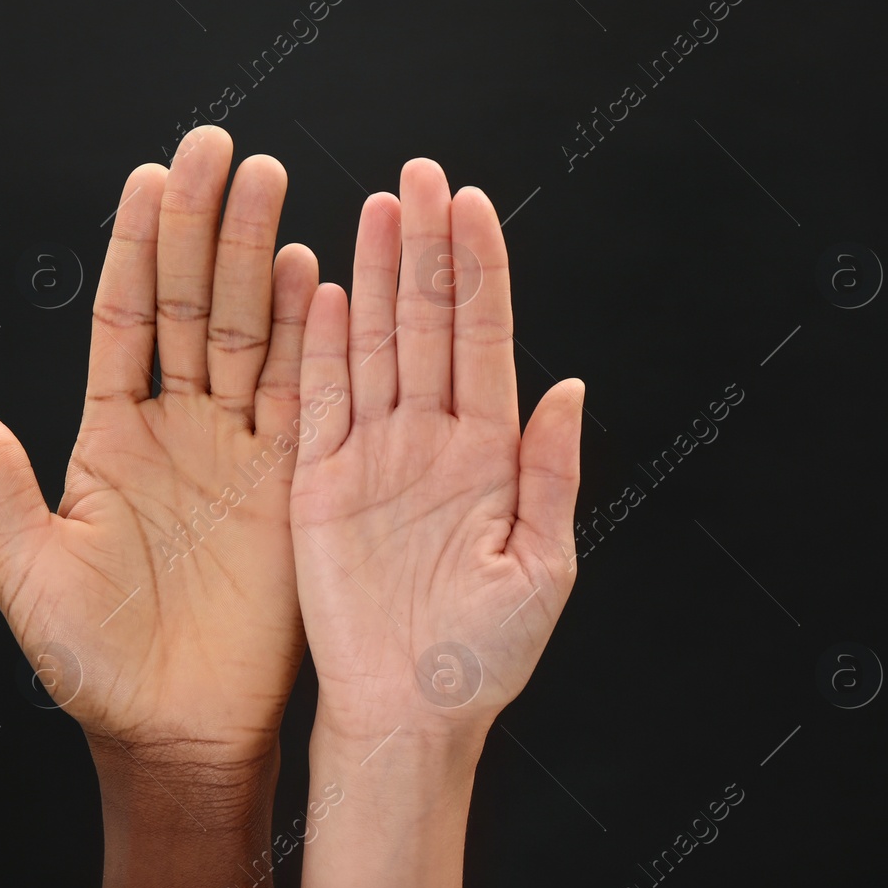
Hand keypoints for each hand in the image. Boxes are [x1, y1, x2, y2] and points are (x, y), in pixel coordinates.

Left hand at [0, 125, 318, 785]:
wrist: (177, 732)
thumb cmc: (93, 663)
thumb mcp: (29, 567)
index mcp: (108, 436)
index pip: (122, 317)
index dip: (134, 247)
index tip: (148, 178)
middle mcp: (176, 427)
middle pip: (190, 303)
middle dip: (204, 226)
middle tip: (218, 149)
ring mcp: (236, 449)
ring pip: (248, 332)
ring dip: (258, 258)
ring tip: (266, 183)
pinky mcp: (288, 482)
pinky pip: (300, 396)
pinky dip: (308, 336)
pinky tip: (314, 273)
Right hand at [291, 157, 584, 748]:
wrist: (407, 712)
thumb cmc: (482, 655)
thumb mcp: (542, 564)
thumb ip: (551, 471)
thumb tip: (570, 386)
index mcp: (488, 453)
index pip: (483, 339)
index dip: (479, 271)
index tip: (474, 205)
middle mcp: (429, 440)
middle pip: (427, 323)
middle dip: (427, 248)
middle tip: (423, 175)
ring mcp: (371, 455)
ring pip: (373, 345)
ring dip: (374, 277)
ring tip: (378, 208)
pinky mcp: (318, 481)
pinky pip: (318, 400)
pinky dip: (320, 347)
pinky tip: (323, 292)